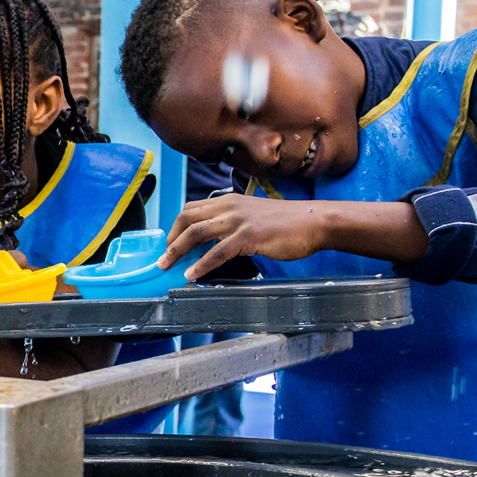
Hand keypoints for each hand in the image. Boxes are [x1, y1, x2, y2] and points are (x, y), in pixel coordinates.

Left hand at [158, 195, 428, 279]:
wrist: (313, 221)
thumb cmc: (285, 222)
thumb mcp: (252, 215)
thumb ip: (231, 222)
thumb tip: (213, 239)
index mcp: (228, 200)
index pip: (191, 209)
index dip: (175, 226)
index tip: (168, 243)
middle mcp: (229, 206)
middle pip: (186, 219)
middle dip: (170, 239)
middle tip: (162, 257)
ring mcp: (238, 220)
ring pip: (196, 233)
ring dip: (177, 251)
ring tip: (167, 266)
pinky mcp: (249, 236)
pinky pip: (217, 252)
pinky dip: (201, 265)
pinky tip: (192, 275)